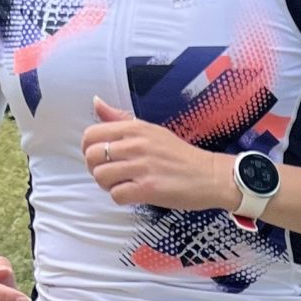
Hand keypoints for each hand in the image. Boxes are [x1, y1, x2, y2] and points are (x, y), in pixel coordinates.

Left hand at [82, 96, 232, 211]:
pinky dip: (120, 197)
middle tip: (111, 174)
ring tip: (122, 184)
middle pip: (92, 156)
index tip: (102, 157)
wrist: (210, 176)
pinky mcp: (148, 188)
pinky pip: (116, 195)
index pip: (91, 135)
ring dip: (107, 185)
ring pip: (101, 176)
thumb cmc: (179, 155)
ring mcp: (142, 167)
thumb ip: (120, 119)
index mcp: (135, 128)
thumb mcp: (151, 130)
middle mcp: (136, 144)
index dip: (89, 149)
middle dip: (95, 168)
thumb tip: (96, 102)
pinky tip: (133, 194)